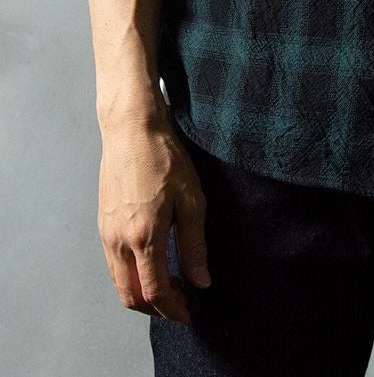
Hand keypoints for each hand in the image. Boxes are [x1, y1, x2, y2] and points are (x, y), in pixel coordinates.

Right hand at [97, 119, 211, 324]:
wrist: (131, 130)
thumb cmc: (164, 158)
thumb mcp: (191, 200)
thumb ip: (194, 245)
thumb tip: (201, 281)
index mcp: (144, 236)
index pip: (155, 291)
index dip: (172, 309)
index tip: (188, 314)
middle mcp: (119, 240)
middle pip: (131, 295)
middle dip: (155, 308)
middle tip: (179, 304)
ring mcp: (106, 233)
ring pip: (119, 282)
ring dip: (141, 293)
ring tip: (170, 285)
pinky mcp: (102, 224)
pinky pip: (113, 264)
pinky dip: (130, 275)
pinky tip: (151, 263)